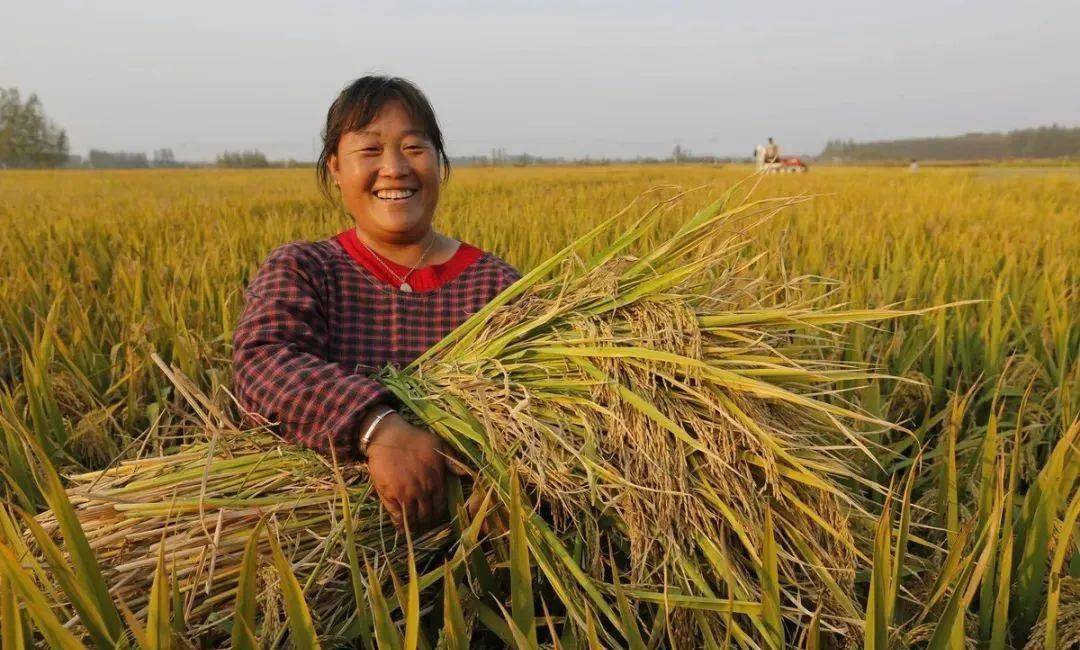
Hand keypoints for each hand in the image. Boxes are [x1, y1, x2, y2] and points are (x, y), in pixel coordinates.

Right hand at [363, 409, 467, 532]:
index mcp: (436, 480)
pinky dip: (400, 525)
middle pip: (427, 515)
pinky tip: (401, 529)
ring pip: (413, 518)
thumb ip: (452, 461)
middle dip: (427, 524)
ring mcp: (406, 494)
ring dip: (415, 528)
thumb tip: (466, 473)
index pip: (440, 505)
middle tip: (426, 528)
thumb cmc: (414, 439)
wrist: (388, 437)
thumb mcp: (438, 445)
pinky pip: (397, 516)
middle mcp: (423, 490)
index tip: (437, 519)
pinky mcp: (390, 496)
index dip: (439, 515)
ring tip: (415, 531)